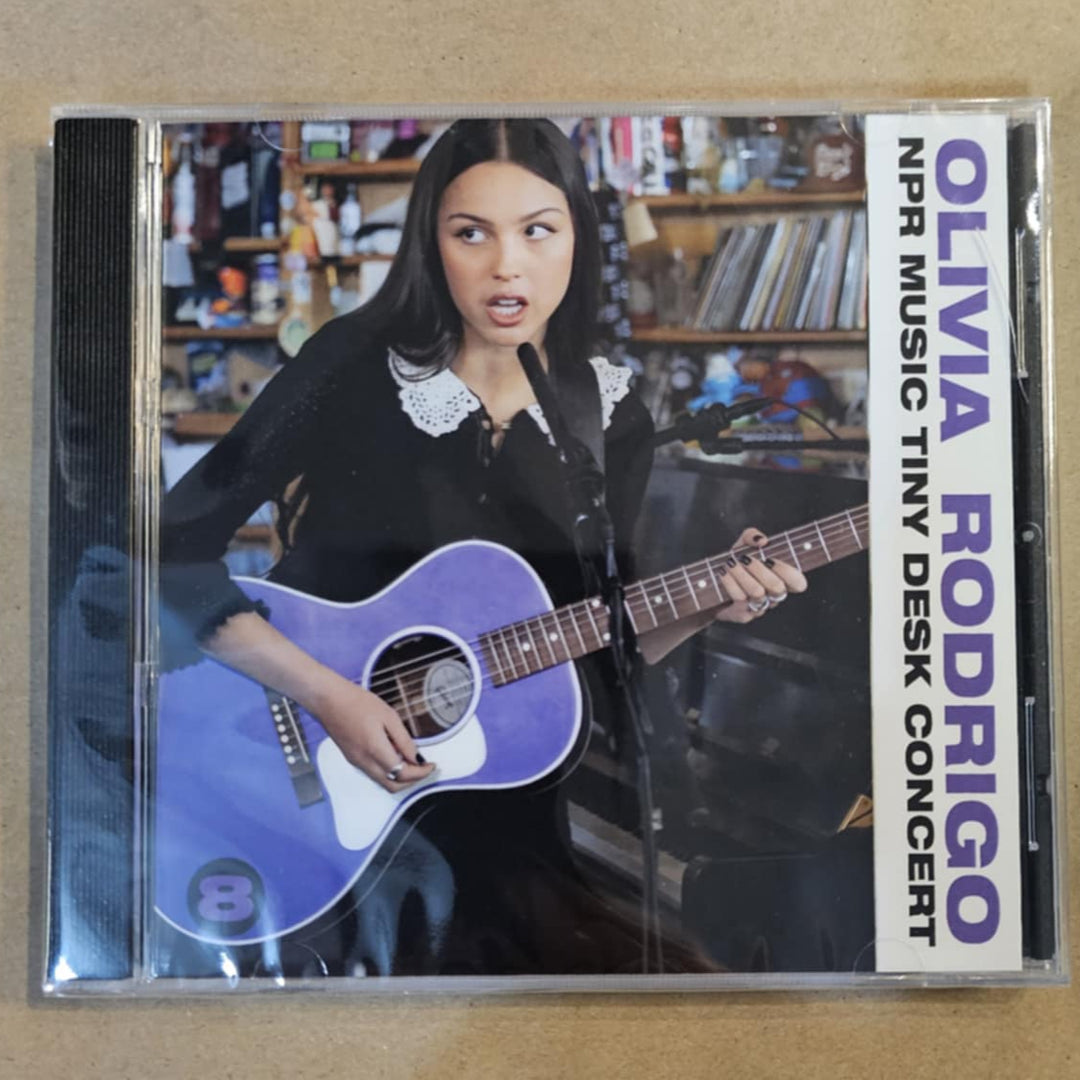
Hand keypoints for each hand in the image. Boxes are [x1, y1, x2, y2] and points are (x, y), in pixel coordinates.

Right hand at [313, 677, 435, 792]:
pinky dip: (388, 771)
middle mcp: (364, 762)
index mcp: (375, 750)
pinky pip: (374, 773)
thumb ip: (404, 740)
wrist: (328, 700)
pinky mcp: (352, 759)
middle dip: (412, 781)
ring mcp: (356, 762)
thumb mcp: (388, 716)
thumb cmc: (356, 702)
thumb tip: (416, 757)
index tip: (431, 766)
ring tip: (412, 760)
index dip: (421, 773)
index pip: (403, 774)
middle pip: (393, 786)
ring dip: (400, 777)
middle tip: (424, 768)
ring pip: (383, 782)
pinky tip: (394, 755)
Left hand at [713, 526, 807, 624]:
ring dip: (741, 574)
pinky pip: (740, 600)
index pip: (798, 583)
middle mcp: (773, 596)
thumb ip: (752, 536)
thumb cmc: (734, 564)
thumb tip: (762, 540)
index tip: (769, 559)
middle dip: (758, 569)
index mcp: (781, 580)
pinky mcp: (743, 615)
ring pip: (758, 593)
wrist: (710, 585)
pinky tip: (723, 573)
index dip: (787, 572)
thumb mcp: (742, 545)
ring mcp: (760, 607)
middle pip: (777, 587)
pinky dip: (730, 583)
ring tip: (729, 564)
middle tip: (743, 559)